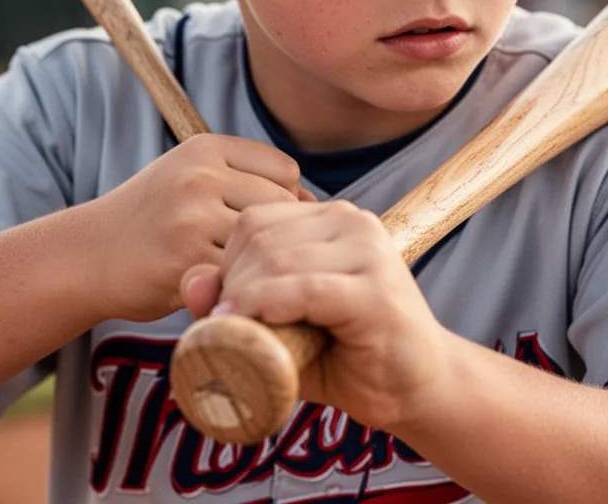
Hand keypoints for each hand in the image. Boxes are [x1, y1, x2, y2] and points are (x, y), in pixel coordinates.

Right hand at [84, 135, 314, 321]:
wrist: (86, 255)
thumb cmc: (153, 219)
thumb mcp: (192, 176)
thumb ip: (247, 179)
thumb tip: (312, 202)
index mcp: (205, 148)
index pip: (285, 170)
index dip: (287, 199)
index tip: (270, 223)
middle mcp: (199, 176)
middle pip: (282, 204)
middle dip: (281, 233)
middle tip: (262, 254)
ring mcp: (192, 218)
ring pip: (267, 240)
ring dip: (265, 262)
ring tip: (248, 271)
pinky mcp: (185, 261)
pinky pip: (243, 274)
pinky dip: (245, 285)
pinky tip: (231, 288)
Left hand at [182, 200, 448, 430]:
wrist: (416, 389)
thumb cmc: (347, 356)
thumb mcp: (281, 326)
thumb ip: (236, 300)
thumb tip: (191, 279)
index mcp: (334, 220)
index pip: (256, 221)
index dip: (227, 264)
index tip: (227, 309)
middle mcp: (354, 223)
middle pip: (261, 238)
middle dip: (232, 285)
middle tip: (230, 331)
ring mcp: (369, 253)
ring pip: (278, 260)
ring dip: (246, 301)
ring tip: (243, 339)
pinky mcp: (376, 291)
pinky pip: (306, 287)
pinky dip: (272, 306)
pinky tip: (261, 329)